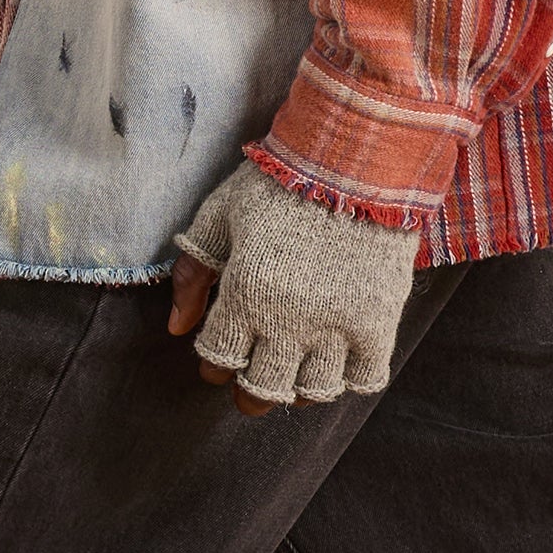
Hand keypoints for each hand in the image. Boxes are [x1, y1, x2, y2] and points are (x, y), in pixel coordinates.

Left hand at [168, 163, 419, 410]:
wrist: (353, 161)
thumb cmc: (278, 184)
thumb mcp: (219, 218)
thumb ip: (192, 274)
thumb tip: (175, 328)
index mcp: (242, 297)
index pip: (219, 358)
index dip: (214, 363)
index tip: (221, 353)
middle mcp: (286, 323)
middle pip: (262, 389)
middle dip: (250, 391)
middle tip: (253, 382)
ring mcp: (335, 328)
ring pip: (311, 391)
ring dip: (297, 389)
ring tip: (296, 374)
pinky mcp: (376, 323)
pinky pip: (364, 378)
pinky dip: (349, 379)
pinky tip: (339, 363)